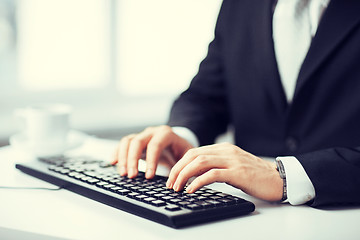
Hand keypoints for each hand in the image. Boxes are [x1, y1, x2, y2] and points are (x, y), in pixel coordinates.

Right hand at [112, 125, 192, 178]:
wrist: (178, 144)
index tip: (149, 176)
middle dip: (133, 160)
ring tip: (123, 173)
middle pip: (137, 141)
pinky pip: (122, 144)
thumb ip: (184, 165)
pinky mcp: (135, 141)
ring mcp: (142, 135)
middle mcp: (152, 132)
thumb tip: (180, 180)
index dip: (151, 161)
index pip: (155, 145)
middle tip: (132, 176)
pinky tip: (112, 162)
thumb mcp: (187, 157)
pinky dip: (116, 152)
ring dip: (123, 157)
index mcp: (166, 134)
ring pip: (127, 141)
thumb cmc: (183, 152)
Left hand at [166, 142, 282, 201]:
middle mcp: (226, 151)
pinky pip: (212, 174)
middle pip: (193, 155)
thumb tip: (195, 175)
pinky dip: (198, 182)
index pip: (194, 152)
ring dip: (184, 175)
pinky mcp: (238, 173)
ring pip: (200, 162)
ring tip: (177, 187)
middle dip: (178, 169)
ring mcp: (232, 160)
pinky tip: (191, 189)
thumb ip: (217, 166)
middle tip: (170, 183)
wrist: (279, 179)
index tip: (172, 177)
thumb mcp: (233, 166)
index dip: (180, 164)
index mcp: (224, 149)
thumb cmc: (256, 176)